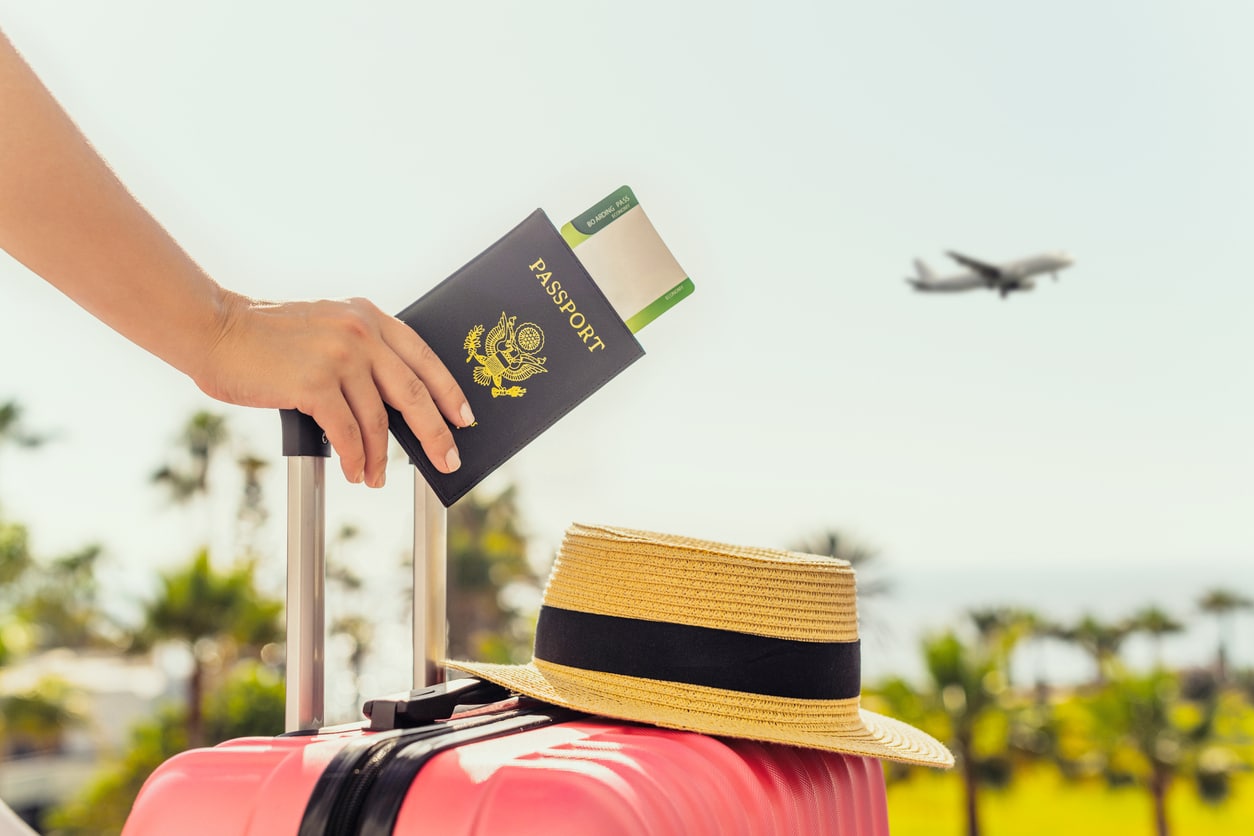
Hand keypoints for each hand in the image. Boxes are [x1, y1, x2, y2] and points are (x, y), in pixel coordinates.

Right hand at [196, 293, 473, 487]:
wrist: (214, 328)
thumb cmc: (265, 337)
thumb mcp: (326, 326)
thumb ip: (360, 351)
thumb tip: (394, 404)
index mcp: (368, 316)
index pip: (424, 357)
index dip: (449, 391)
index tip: (464, 418)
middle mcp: (360, 332)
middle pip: (414, 392)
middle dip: (435, 432)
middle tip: (448, 460)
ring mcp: (339, 356)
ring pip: (378, 420)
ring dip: (380, 456)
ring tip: (377, 477)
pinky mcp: (314, 383)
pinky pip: (348, 432)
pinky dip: (355, 458)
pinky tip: (355, 471)